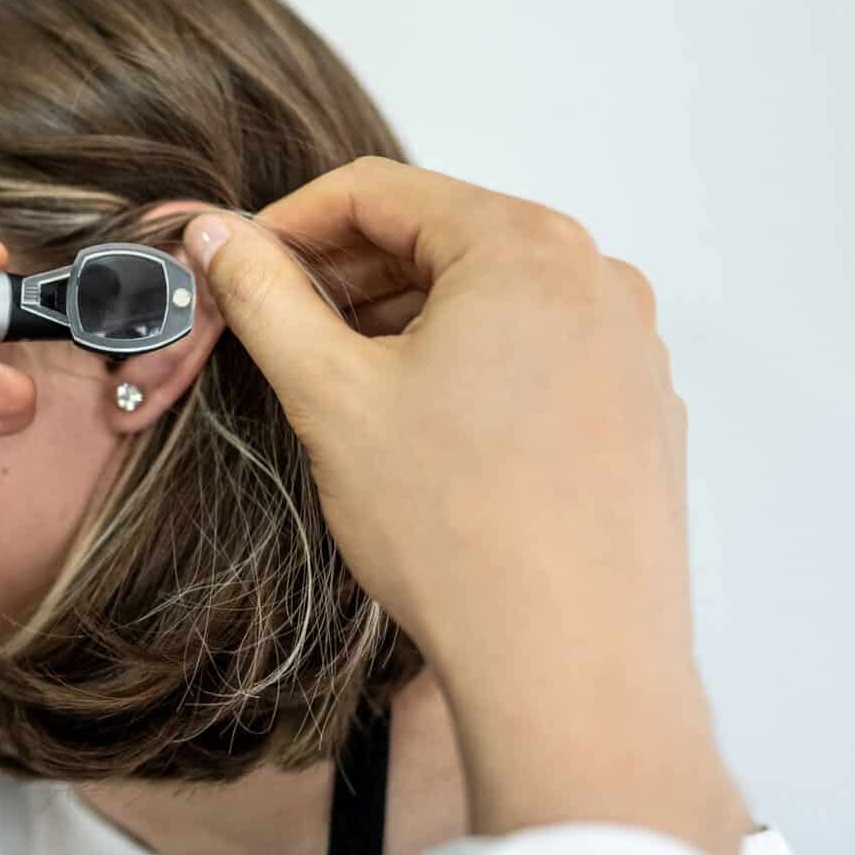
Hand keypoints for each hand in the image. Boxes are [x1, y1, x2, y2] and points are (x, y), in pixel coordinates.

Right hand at [184, 158, 745, 854]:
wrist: (570, 662)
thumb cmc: (456, 527)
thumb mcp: (328, 394)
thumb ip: (263, 295)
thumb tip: (215, 233)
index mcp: (525, 250)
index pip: (380, 191)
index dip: (289, 224)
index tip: (237, 269)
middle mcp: (597, 280)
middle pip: (440, 236)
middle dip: (346, 276)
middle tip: (276, 333)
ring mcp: (629, 346)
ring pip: (488, 297)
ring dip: (403, 322)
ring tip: (341, 390)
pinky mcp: (639, 409)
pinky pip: (537, 351)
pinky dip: (467, 365)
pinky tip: (420, 433)